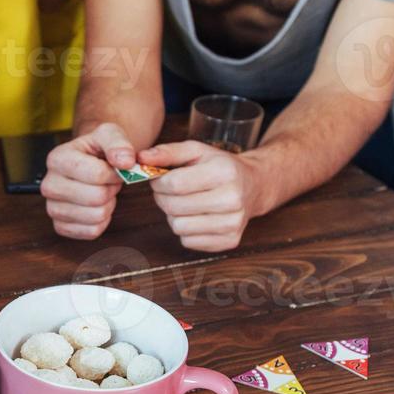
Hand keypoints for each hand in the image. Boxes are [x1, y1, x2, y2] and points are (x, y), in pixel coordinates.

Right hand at [39, 123, 133, 239]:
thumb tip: (126, 162)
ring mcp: (52, 208)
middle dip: (111, 190)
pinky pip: (92, 232)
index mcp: (57, 159)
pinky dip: (102, 221)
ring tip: (102, 191)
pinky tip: (97, 206)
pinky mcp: (60, 226)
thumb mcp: (109, 134)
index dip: (115, 174)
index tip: (114, 168)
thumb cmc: (97, 149)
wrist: (88, 163)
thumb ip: (118, 143)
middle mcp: (49, 185)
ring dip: (108, 205)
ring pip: (96, 216)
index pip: (97, 175)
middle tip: (108, 181)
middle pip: (97, 198)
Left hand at [141, 140, 264, 251]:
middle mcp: (232, 199)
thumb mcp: (196, 151)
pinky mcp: (230, 241)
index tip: (160, 179)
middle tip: (169, 192)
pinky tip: (196, 217)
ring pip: (179, 227)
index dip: (158, 183)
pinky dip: (186, 230)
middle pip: (174, 207)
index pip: (174, 184)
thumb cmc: (219, 167)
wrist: (253, 186)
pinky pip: (188, 242)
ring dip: (174, 216)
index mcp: (224, 172)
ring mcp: (233, 223)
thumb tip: (140, 158)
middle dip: (163, 198)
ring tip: (184, 204)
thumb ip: (167, 152)